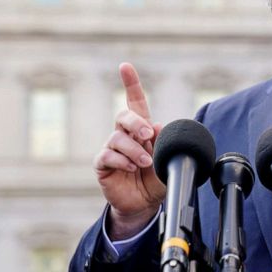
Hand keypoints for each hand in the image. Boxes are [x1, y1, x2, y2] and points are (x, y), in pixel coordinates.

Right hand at [92, 63, 165, 238]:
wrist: (145, 205)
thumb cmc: (156, 179)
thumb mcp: (168, 160)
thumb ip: (165, 143)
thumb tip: (157, 125)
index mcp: (141, 129)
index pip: (135, 102)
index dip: (131, 84)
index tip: (125, 67)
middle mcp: (124, 136)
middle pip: (123, 116)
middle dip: (136, 122)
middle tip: (148, 135)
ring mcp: (112, 149)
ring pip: (117, 138)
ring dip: (134, 149)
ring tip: (145, 163)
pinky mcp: (102, 165)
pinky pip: (107, 155)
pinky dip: (122, 160)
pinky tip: (133, 167)